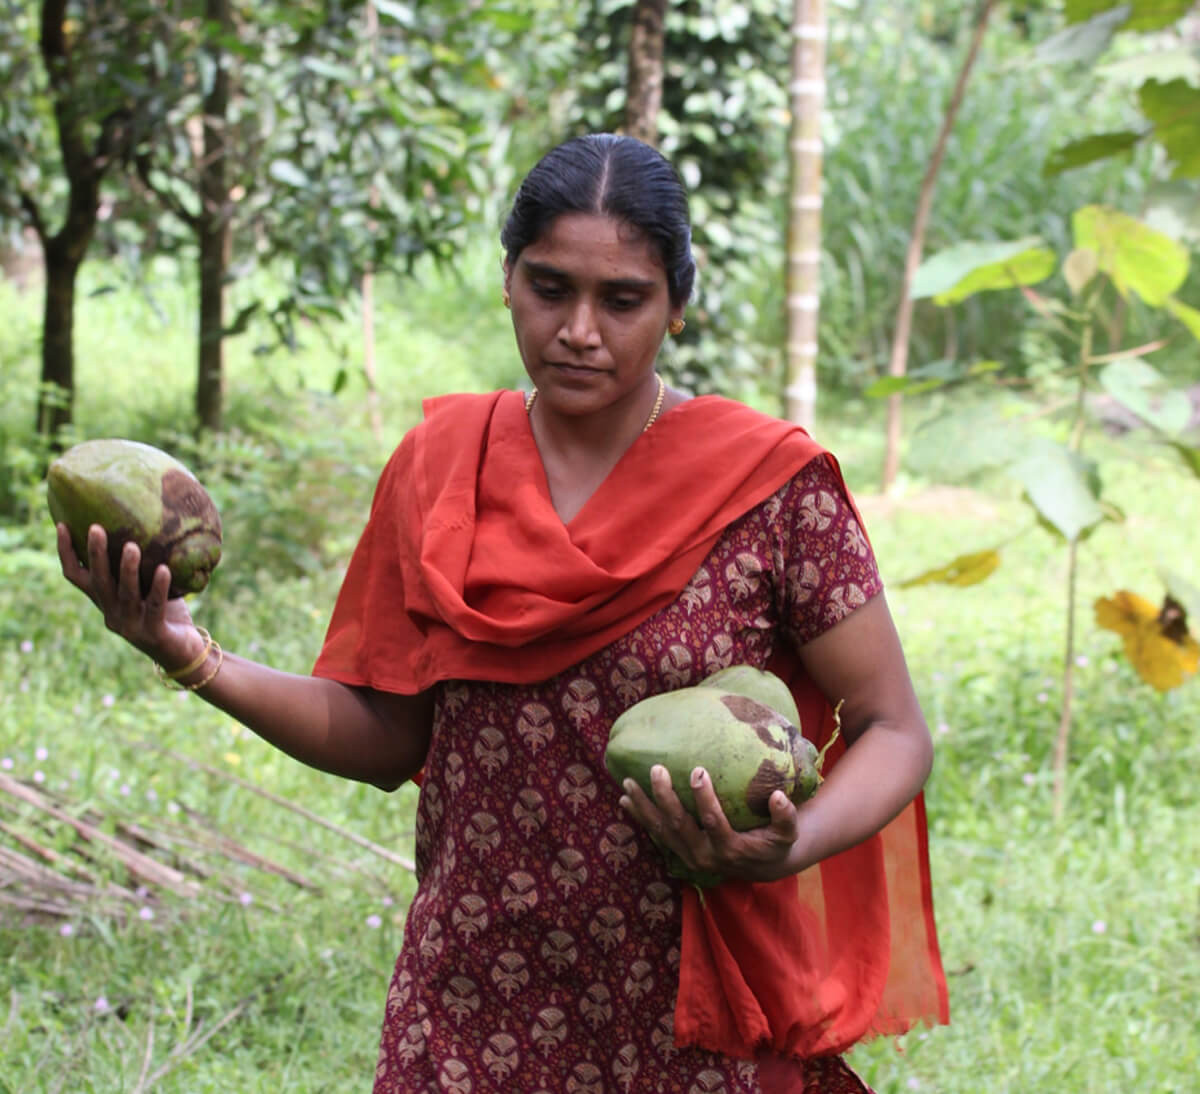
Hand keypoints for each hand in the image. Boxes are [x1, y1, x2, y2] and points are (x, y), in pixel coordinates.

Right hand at [57, 523, 205, 671]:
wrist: (183, 654)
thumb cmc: (166, 614)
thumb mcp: (147, 589)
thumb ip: (140, 567)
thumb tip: (147, 524)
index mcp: (105, 603)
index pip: (76, 577)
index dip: (67, 553)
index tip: (62, 525)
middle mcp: (112, 614)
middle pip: (99, 582)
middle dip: (96, 555)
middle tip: (96, 528)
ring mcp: (131, 626)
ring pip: (125, 594)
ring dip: (127, 569)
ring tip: (132, 546)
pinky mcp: (153, 633)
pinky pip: (155, 606)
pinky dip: (159, 586)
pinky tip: (164, 569)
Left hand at [619, 764, 806, 884]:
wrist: (762, 867)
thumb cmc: (774, 843)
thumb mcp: (787, 833)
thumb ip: (785, 816)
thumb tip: (778, 797)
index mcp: (729, 850)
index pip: (712, 823)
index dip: (704, 798)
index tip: (698, 771)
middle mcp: (704, 856)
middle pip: (679, 826)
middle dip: (665, 798)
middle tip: (656, 769)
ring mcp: (688, 855)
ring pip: (661, 831)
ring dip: (643, 807)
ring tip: (627, 784)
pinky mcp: (679, 852)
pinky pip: (656, 834)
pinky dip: (641, 817)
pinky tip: (625, 800)